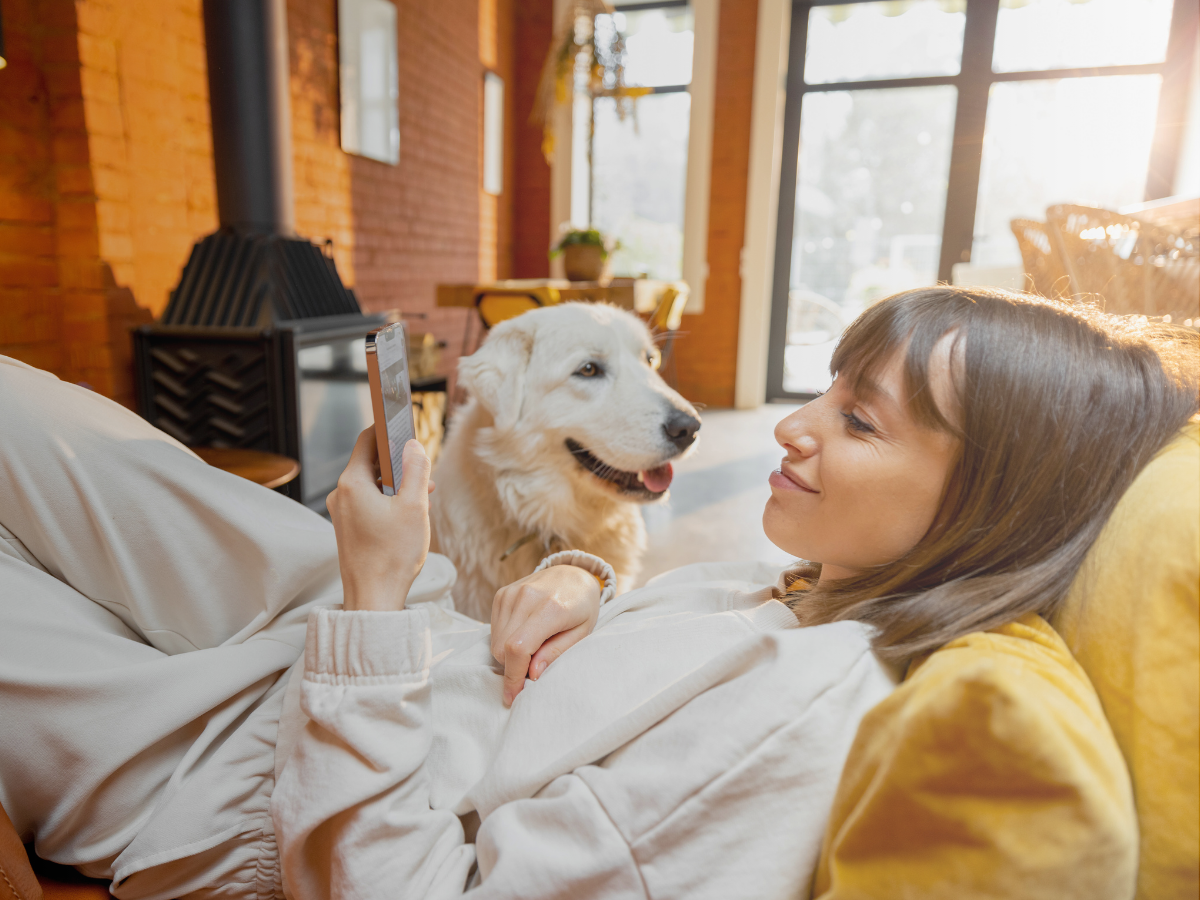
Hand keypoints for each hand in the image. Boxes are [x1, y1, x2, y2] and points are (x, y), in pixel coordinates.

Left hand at [326, 427, 434, 611]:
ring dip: (396, 482)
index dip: (388, 429)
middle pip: (370, 461)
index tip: (407, 425)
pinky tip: (408, 510)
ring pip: (371, 483)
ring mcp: (342, 512)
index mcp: (352, 483)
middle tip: (423, 465)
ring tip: (422, 491)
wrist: (373, 598)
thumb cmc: (393, 555)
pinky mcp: (348, 527)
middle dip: (398, 460)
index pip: (367, 440)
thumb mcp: (414, 507)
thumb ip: (415, 470)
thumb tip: (414, 445)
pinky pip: (368, 501)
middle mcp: (341, 494)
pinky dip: (388, 498)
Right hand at [490, 565, 601, 706]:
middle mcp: (526, 597)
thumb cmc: (582, 606)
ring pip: (495, 640)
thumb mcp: (581, 633)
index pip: (518, 648)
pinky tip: (524, 633)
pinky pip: (494, 629)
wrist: (572, 573)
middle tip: (534, 666)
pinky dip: (505, 639)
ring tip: (533, 646)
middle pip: (502, 648)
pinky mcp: (502, 594)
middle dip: (513, 667)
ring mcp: (511, 593)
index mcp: (550, 608)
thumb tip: (532, 674)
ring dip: (509, 653)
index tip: (512, 696)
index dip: (513, 677)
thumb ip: (556, 652)